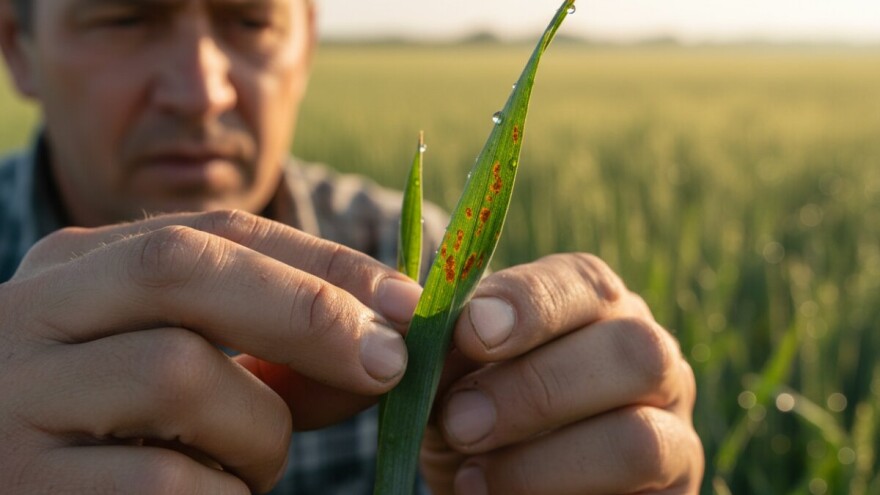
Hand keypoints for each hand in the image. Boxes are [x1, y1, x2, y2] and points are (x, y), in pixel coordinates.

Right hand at [0, 210, 422, 493]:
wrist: (20, 490)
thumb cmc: (122, 435)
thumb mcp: (191, 370)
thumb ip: (274, 355)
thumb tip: (385, 348)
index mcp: (80, 267)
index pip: (215, 229)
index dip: (323, 261)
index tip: (407, 300)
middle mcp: (34, 312)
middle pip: (183, 266)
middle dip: (308, 310)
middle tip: (390, 363)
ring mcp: (15, 397)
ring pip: (179, 373)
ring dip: (260, 431)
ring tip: (253, 466)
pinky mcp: (22, 484)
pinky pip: (165, 481)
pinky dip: (226, 494)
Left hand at [421, 253, 702, 493]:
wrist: (499, 487)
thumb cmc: (473, 417)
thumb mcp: (452, 378)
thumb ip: (447, 350)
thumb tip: (419, 331)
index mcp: (597, 307)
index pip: (585, 281)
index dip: (530, 302)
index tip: (470, 333)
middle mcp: (650, 357)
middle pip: (635, 349)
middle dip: (537, 387)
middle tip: (460, 422)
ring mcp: (673, 430)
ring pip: (641, 438)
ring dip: (544, 460)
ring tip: (472, 476)